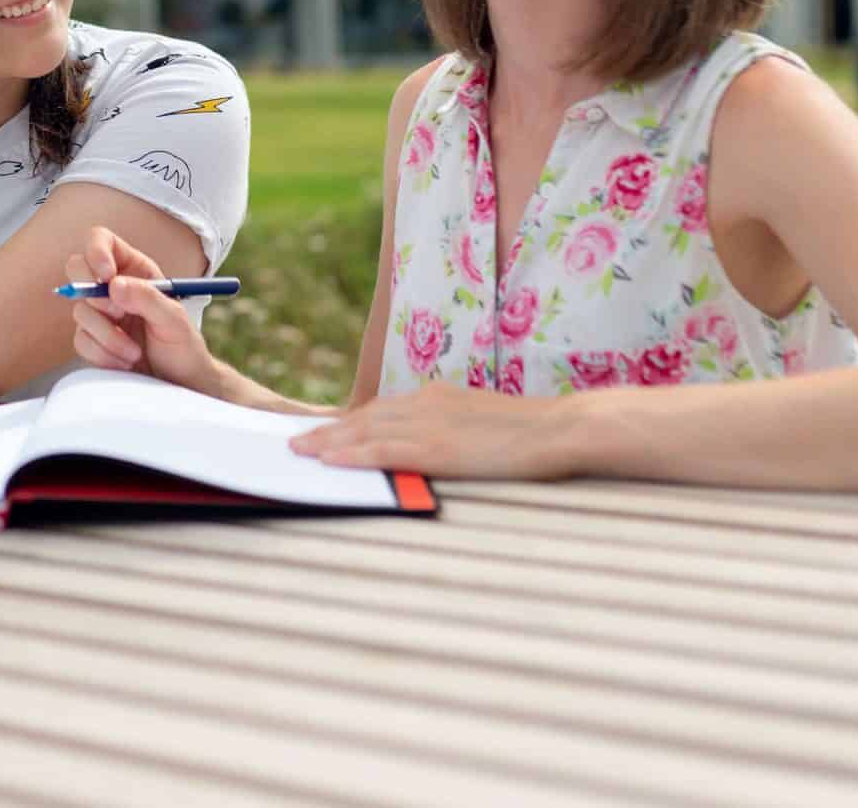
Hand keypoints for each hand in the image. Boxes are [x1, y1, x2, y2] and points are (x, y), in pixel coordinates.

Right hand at [64, 226, 226, 396]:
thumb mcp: (175, 320)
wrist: (179, 385)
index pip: (102, 240)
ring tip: (134, 352)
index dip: (96, 251)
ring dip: (107, 335)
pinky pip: (80, 340)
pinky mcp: (91, 339)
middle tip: (118, 314)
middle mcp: (113, 286)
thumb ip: (147, 298)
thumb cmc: (183, 348)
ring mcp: (99, 313)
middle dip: (94, 295)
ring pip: (79, 310)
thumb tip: (114, 285)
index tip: (105, 275)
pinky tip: (124, 362)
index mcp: (135, 269)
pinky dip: (102, 354)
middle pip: (77, 268)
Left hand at [289, 382, 587, 479]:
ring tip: (299, 452)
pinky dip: (352, 453)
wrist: (560, 428)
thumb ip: (454, 431)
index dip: (350, 423)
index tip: (326, 432)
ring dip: (328, 441)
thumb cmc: (533, 433)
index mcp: (439, 397)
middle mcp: (426, 404)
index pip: (382, 410)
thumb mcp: (483, 424)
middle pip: (365, 417)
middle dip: (329, 430)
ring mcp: (430, 423)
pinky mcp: (437, 446)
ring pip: (365, 430)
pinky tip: (329, 461)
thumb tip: (435, 448)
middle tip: (296, 441)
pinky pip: (383, 448)